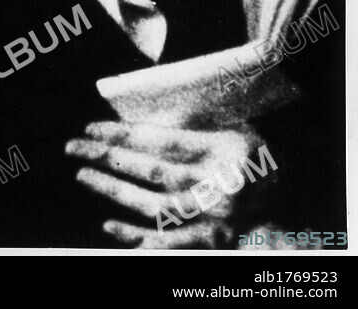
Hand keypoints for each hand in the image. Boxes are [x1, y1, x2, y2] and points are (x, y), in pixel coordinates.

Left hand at [65, 119, 274, 248]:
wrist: (292, 195)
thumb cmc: (254, 154)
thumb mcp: (231, 127)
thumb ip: (191, 125)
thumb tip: (132, 121)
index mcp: (222, 149)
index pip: (161, 141)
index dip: (122, 134)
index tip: (90, 128)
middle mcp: (218, 184)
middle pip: (152, 171)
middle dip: (108, 158)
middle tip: (74, 148)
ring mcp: (215, 219)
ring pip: (154, 207)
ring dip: (113, 192)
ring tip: (83, 176)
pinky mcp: (212, 244)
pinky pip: (167, 244)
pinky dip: (135, 237)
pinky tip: (108, 226)